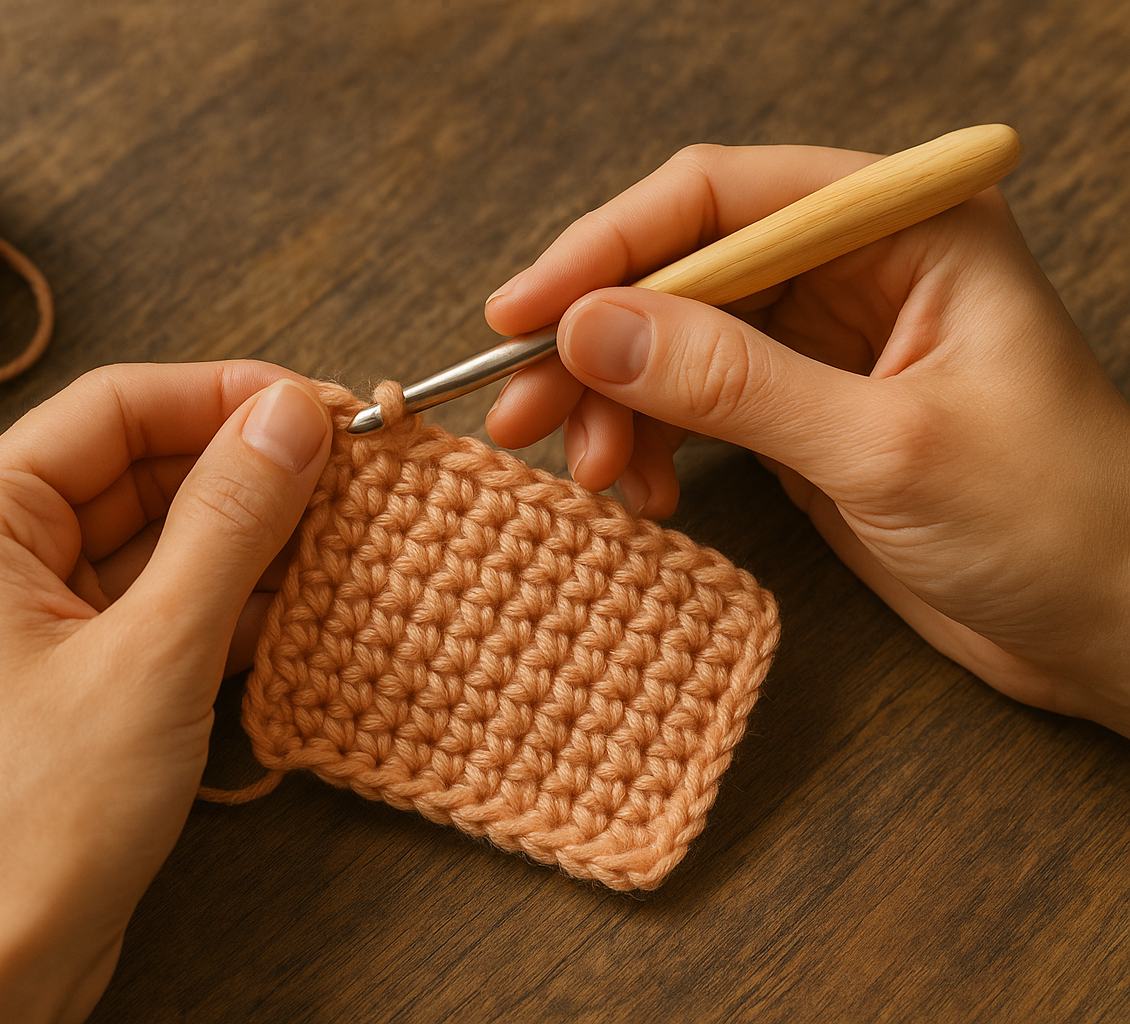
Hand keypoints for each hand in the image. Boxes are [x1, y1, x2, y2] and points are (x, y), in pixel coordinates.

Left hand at [0, 362, 332, 1022]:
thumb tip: (292, 415)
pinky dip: (217, 609)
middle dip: (242, 472)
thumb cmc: (30, 824)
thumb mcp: (153, 653)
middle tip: (351, 475)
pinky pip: (147, 613)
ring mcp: (24, 627)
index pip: (114, 408)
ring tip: (340, 540)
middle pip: (134, 471)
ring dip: (241, 543)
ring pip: (149, 545)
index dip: (225, 395)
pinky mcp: (61, 687)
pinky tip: (293, 613)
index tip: (324, 407)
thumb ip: (229, 522)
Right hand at [483, 142, 1129, 735]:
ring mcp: (823, 343)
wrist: (1110, 629)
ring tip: (590, 474)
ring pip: (672, 341)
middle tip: (523, 412)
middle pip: (681, 270)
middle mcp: (856, 267)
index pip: (721, 198)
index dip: (608, 247)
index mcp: (903, 227)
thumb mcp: (884, 446)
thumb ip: (733, 383)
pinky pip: (693, 405)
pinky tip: (647, 492)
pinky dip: (653, 444)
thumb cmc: (1055, 520)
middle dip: (596, 343)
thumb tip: (589, 331)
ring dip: (615, 404)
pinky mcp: (802, 413)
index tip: (523, 312)